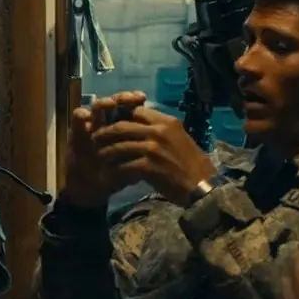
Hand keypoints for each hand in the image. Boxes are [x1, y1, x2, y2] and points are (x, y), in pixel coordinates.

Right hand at [61, 92, 148, 207]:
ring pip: (97, 107)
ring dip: (104, 103)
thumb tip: (162, 145)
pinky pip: (76, 119)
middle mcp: (108, 123)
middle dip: (122, 98)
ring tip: (111, 103)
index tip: (142, 97)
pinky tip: (85, 115)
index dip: (135, 101)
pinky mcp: (76, 133)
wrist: (91, 190)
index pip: (130, 107)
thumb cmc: (114, 177)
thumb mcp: (134, 166)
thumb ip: (144, 153)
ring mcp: (91, 127)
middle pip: (115, 103)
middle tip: (129, 97)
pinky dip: (80, 115)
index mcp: (123, 128)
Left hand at [89, 99, 216, 204]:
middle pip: (122, 126)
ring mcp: (153, 148)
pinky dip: (116, 170)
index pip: (136, 111)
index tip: (111, 124)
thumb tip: (141, 127)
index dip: (120, 117)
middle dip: (105, 132)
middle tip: (96, 139)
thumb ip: (161, 131)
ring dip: (106, 152)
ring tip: (99, 157)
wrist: (203, 187)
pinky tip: (110, 174)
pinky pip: (125, 165)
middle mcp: (159, 131)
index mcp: (167, 122)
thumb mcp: (180, 139)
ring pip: (120, 145)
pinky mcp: (149, 166)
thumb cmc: (193, 165)